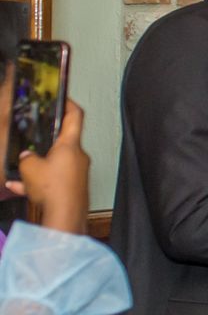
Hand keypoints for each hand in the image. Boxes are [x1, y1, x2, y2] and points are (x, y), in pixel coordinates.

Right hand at [12, 101, 88, 234]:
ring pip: (55, 162)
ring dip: (39, 165)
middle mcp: (78, 157)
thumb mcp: (29, 166)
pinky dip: (38, 182)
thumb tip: (26, 157)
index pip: (75, 116)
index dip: (68, 104)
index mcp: (70, 145)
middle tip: (33, 138)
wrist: (64, 216)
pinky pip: (53, 179)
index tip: (62, 97)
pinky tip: (21, 187)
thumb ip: (26, 157)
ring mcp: (77, 172)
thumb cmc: (53, 190)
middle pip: (63, 141)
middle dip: (45, 141)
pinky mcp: (73, 186)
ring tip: (23, 171)